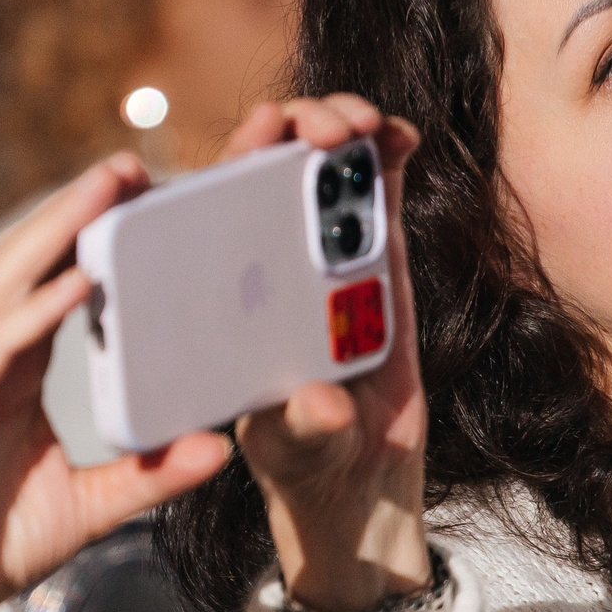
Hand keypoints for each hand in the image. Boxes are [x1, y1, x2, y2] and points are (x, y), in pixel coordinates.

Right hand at [0, 154, 233, 611]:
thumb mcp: (96, 503)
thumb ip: (153, 472)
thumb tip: (220, 447)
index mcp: (10, 373)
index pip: (51, 285)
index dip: (90, 236)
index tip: (141, 199)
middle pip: (28, 263)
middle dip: (75, 209)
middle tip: (132, 166)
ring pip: (8, 284)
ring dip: (57, 231)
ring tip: (107, 190)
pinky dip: (38, 308)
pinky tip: (78, 280)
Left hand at [223, 97, 430, 611]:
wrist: (356, 487)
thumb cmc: (298, 462)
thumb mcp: (288, 450)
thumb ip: (301, 429)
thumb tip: (319, 401)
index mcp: (225, 299)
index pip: (211, 212)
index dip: (227, 158)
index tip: (252, 134)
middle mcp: (270, 269)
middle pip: (268, 171)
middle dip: (292, 127)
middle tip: (318, 130)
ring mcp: (323, 261)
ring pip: (323, 171)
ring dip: (342, 127)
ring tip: (365, 124)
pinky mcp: (377, 268)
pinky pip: (378, 200)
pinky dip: (388, 159)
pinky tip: (400, 138)